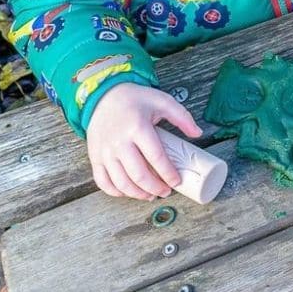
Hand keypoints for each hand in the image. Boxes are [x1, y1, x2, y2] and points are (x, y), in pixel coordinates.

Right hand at [86, 83, 202, 200]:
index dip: (168, 173)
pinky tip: (129, 192)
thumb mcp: (162, 101)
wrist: (104, 96)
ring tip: (150, 195)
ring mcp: (104, 152)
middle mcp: (119, 142)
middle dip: (155, 188)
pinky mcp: (94, 157)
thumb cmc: (136, 100)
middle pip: (138, 174)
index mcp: (138, 128)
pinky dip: (116, 192)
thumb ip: (182, 117)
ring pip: (121, 182)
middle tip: (166, 191)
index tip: (177, 181)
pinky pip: (103, 181)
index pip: (156, 157)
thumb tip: (198, 134)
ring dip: (137, 194)